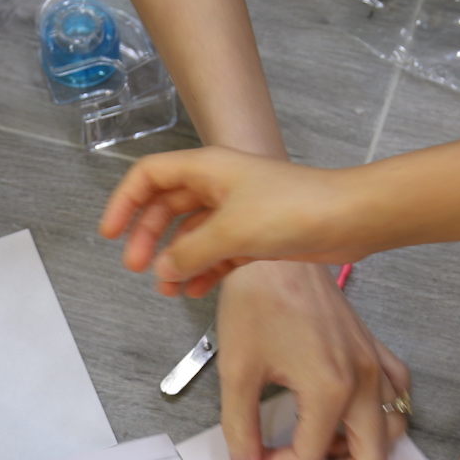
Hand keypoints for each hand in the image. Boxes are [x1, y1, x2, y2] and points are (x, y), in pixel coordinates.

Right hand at [101, 147, 374, 296]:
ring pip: (193, 234)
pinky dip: (204, 269)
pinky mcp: (258, 234)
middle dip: (149, 238)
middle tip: (137, 269)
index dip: (124, 203)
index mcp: (207, 168)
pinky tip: (195, 291)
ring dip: (177, 260)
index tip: (111, 235)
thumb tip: (164, 270)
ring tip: (168, 290)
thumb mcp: (230, 231)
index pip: (149, 176)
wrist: (348, 219)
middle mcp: (220, 185)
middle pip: (167, 207)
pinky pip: (218, 251)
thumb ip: (190, 252)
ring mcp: (239, 210)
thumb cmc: (292, 210)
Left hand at [215, 261, 410, 459]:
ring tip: (320, 447)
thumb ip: (241, 426)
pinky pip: (397, 394)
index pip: (310, 455)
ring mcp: (374, 363)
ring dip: (361, 449)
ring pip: (392, 429)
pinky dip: (380, 414)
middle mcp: (363, 380)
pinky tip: (346, 413)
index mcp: (330, 388)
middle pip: (371, 458)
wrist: (275, 251)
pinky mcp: (374, 348)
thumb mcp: (237, 369)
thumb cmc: (257, 297)